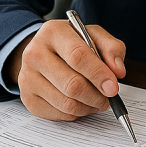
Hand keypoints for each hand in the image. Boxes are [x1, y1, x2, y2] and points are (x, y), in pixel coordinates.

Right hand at [5, 19, 126, 120]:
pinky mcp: (27, 98)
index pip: (78, 56)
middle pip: (72, 84)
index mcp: (53, 32)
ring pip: (66, 103)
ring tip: (97, 100)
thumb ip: (112, 48)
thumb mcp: (95, 36)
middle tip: (109, 97)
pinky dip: (76, 113)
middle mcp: (35, 54)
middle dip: (97, 96)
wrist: (44, 51)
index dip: (98, 74)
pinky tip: (81, 103)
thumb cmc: (73, 43)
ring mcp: (27, 77)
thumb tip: (118, 71)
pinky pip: (59, 114)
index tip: (113, 88)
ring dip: (89, 107)